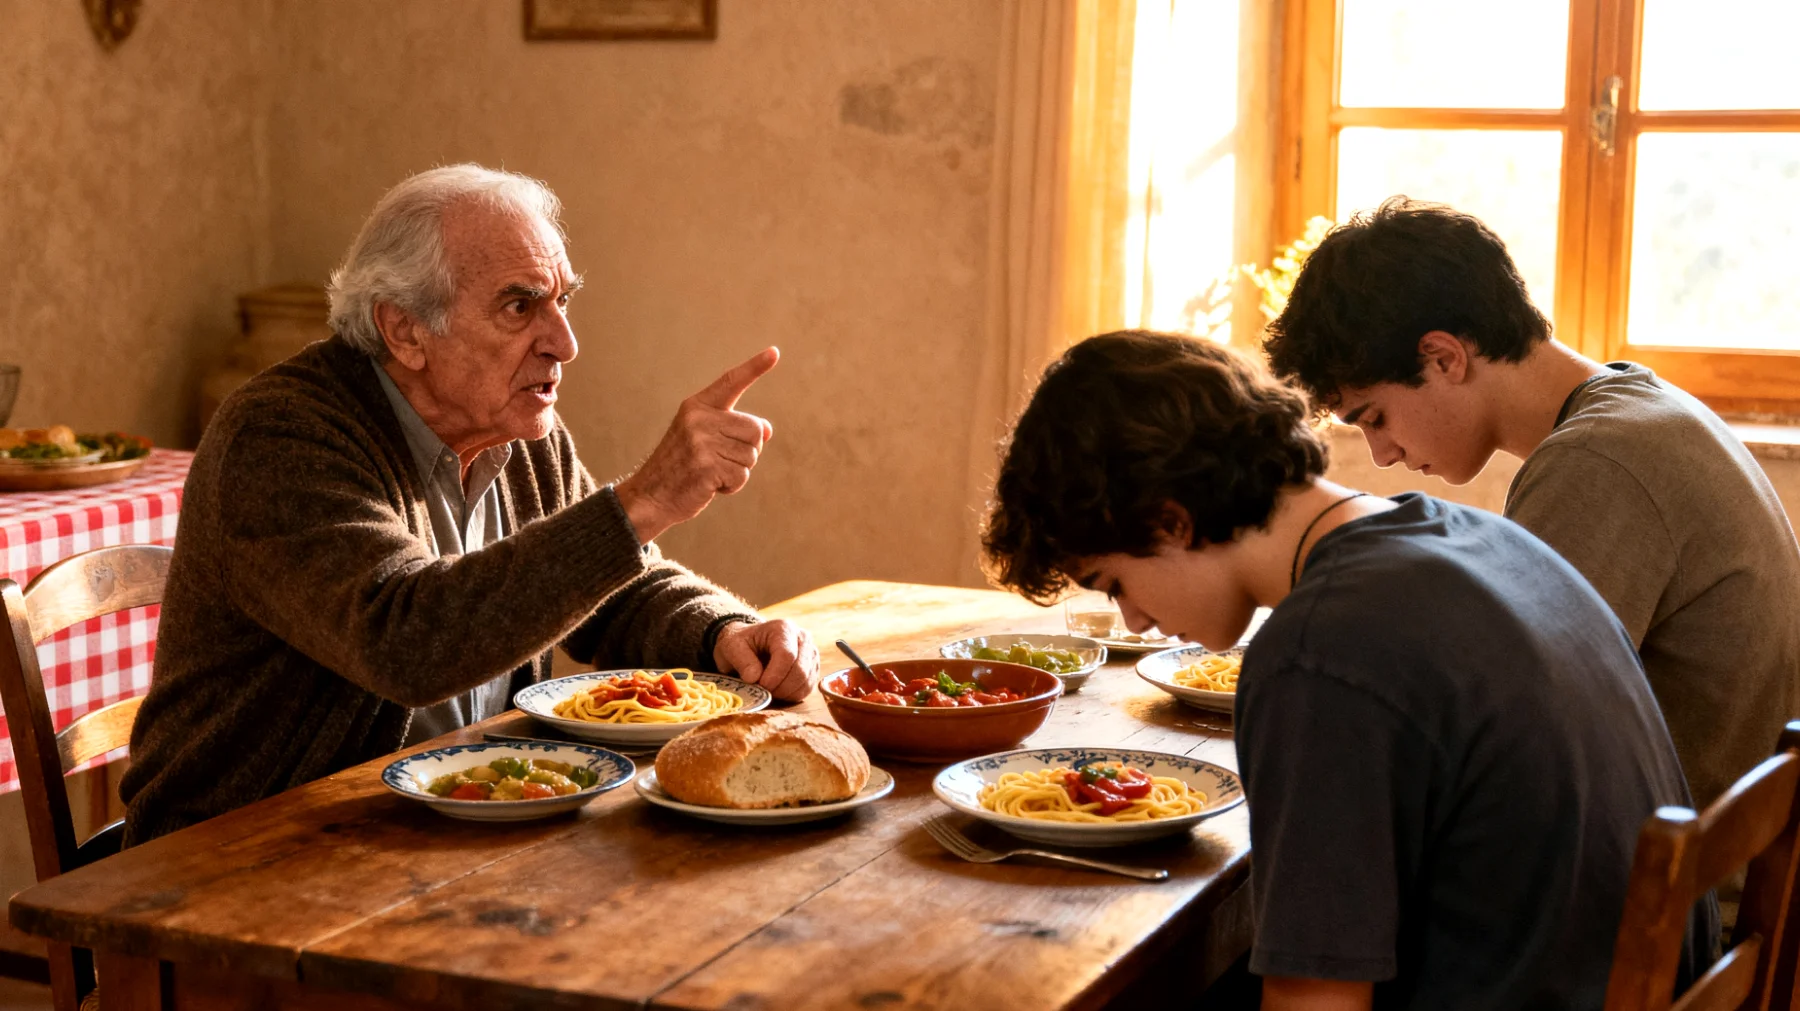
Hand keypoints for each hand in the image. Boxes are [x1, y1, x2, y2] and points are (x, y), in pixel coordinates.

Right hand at [616, 348, 778, 542]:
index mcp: (697, 406)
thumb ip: (734, 430)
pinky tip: (710, 486)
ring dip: (738, 471)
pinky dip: (732, 486)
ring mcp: (701, 442)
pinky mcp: (706, 467)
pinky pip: (741, 476)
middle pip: (756, 430)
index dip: (755, 367)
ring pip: (751, 455)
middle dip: (747, 451)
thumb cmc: (682, 467)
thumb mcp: (704, 439)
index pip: (731, 381)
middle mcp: (699, 419)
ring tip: (710, 473)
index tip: (775, 352)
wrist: (650, 495)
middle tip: (719, 460)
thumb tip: (767, 429)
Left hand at [713, 619, 817, 700]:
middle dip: (779, 687)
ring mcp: (811, 653)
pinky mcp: (813, 668)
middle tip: (762, 691)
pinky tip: (777, 691)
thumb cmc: (742, 643)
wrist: (750, 643)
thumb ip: (742, 660)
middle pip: (800, 670)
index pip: (787, 655)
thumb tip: (754, 678)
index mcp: (783, 628)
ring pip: (805, 682)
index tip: (759, 685)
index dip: (774, 676)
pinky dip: (792, 695)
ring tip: (768, 690)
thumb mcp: (733, 646)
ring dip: (785, 693)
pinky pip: (807, 688)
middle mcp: (803, 638)